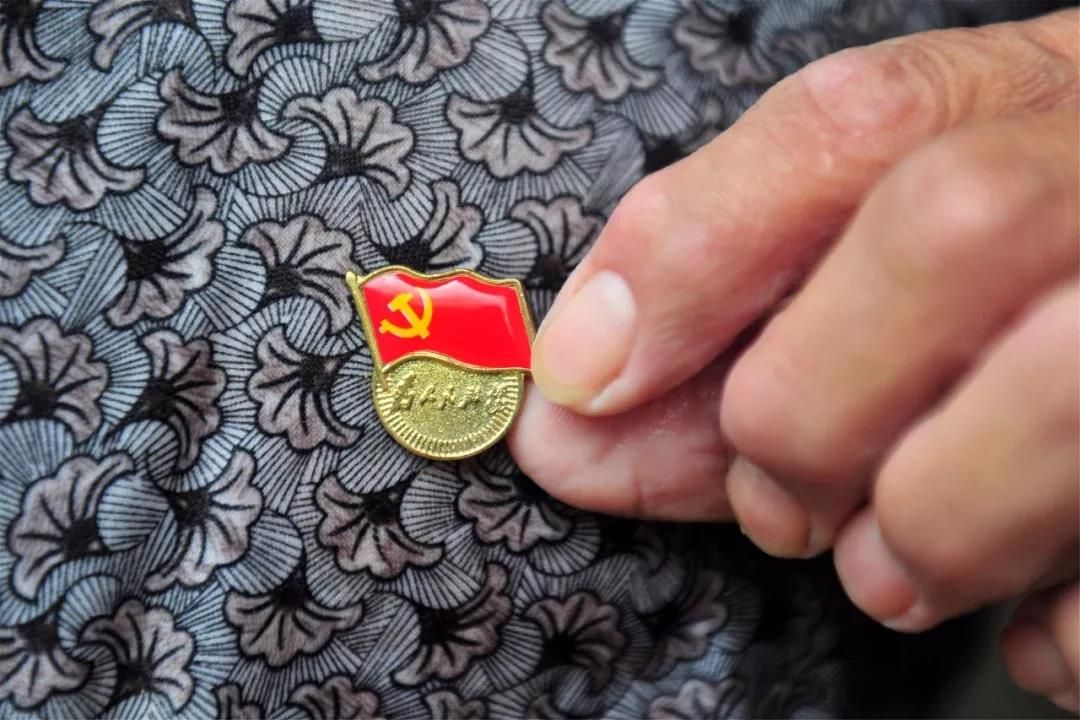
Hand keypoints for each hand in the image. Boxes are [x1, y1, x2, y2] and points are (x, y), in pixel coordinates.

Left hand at [509, 10, 1078, 709]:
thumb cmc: (1033, 260)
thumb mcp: (900, 227)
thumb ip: (738, 293)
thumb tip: (573, 413)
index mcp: (1042, 92)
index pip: (853, 118)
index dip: (693, 251)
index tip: (582, 377)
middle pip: (946, 235)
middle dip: (808, 410)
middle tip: (780, 498)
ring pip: (1053, 400)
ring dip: (918, 533)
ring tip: (898, 556)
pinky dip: (1054, 629)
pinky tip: (1030, 599)